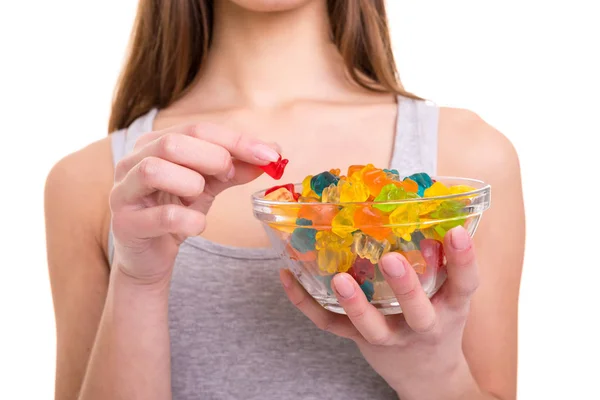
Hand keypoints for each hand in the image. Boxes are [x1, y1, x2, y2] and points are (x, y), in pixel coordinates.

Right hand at [109, 123, 279, 283]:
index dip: (237, 140)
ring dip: (192, 184)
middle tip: (230, 175)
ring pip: (155, 170)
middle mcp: (131, 161)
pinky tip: (198, 224)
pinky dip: (189, 219)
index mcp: (152, 143)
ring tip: (200, 198)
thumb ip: (235, 169)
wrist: (149, 257)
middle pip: (172, 143)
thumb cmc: (175, 213)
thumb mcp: (208, 186)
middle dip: (213, 158)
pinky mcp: (125, 224)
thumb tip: (271, 155)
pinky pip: (162, 215)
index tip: (270, 155)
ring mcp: (123, 192)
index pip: (197, 129)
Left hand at [280, 226, 483, 399]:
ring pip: (371, 326)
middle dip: (406, 287)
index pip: (465, 284)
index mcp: (451, 308)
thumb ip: (445, 262)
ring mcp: (388, 337)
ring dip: (354, 304)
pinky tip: (288, 276)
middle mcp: (422, 326)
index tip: (456, 233)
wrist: (427, 377)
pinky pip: (330, 324)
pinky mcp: (358, 339)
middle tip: (391, 259)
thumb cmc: (438, 322)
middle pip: (418, 312)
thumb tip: (441, 213)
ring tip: (339, 278)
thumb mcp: (451, 296)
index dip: (464, 260)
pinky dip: (305, 303)